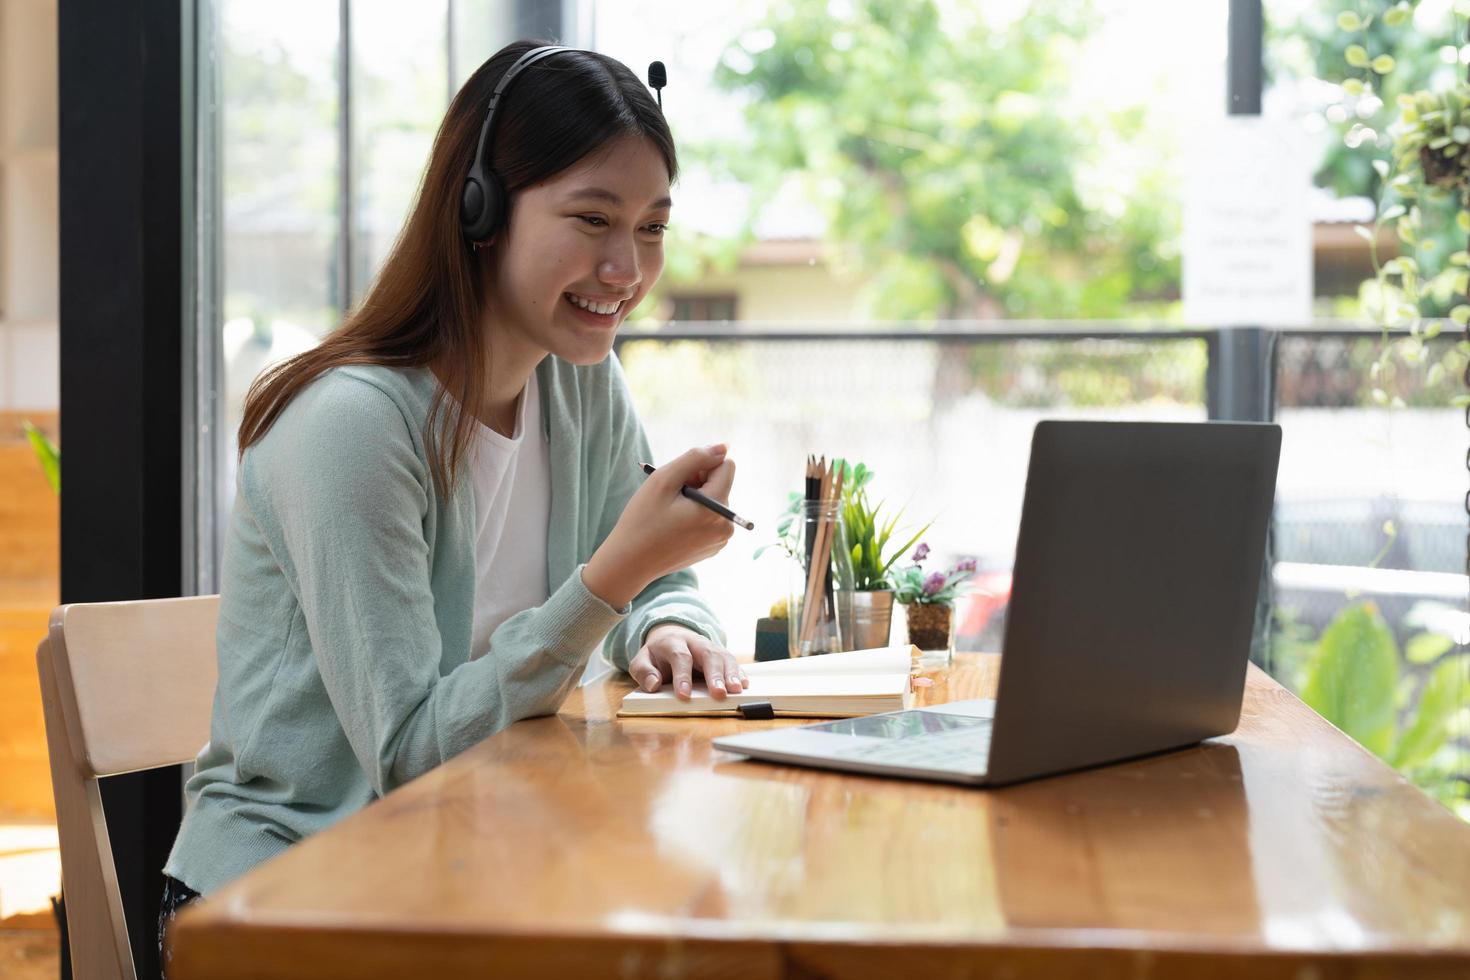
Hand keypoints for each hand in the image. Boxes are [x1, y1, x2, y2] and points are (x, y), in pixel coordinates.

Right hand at [583, 444, 736, 607]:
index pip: (726, 466)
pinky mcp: (713, 547)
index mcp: (717, 509)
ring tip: (671, 511)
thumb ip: (695, 458)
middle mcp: (726, 526)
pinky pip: (711, 518)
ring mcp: (721, 540)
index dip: (702, 465)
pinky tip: (674, 524)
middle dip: (698, 482)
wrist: (629, 563)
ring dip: (696, 498)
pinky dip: (696, 514)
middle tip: (672, 495)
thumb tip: (723, 447)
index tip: (680, 479)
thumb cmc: (643, 520)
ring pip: (716, 500)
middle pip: (721, 484)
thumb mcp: (664, 480)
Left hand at [629, 624, 748, 699]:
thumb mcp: (641, 661)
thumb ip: (643, 671)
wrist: (670, 636)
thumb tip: (653, 684)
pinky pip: (732, 661)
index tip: (684, 695)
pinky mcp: (720, 654)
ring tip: (736, 690)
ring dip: (731, 674)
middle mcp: (695, 642)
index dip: (683, 676)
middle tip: (719, 694)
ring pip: (724, 656)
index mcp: (673, 643)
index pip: (680, 657)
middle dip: (715, 675)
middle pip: (708, 654)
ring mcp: (710, 647)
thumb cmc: (656, 655)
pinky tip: (744, 684)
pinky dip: (739, 673)